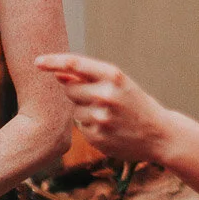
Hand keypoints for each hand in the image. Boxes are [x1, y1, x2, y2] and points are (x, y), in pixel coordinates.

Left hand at [36, 52, 170, 162]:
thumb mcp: (119, 84)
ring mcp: (101, 118)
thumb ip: (89, 78)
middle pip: (69, 89)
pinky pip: (81, 129)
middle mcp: (106, 95)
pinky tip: (110, 129)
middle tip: (98, 98)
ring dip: (84, 112)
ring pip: (74, 111)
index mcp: (113, 76)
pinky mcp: (97, 138)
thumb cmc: (136, 105)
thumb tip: (57, 74)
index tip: (37, 62)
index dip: (52, 62)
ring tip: (109, 116)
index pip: (74, 64)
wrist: (161, 136)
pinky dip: (91, 128)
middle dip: (76, 92)